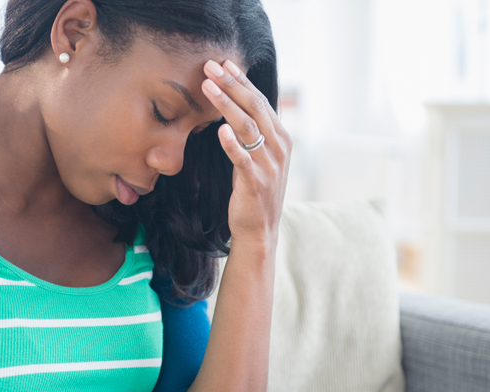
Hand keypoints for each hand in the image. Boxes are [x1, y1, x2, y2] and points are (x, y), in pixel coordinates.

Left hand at [202, 59, 291, 246]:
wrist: (259, 229)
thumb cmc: (254, 190)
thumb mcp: (259, 157)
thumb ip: (253, 132)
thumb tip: (236, 104)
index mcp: (281, 138)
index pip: (260, 101)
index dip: (241, 81)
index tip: (222, 63)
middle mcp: (279, 148)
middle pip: (254, 108)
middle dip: (231, 84)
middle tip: (210, 66)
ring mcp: (270, 165)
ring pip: (248, 127)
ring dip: (227, 105)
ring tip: (208, 87)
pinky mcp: (257, 183)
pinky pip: (244, 160)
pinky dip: (233, 144)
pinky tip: (220, 130)